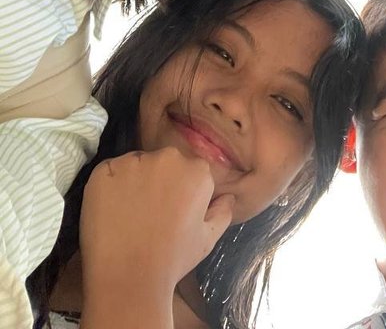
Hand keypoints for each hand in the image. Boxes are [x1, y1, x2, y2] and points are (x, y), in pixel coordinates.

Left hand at [80, 148, 234, 301]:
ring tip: (128, 214)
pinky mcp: (104, 171)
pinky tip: (110, 210)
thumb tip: (228, 197)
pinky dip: (109, 186)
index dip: (179, 191)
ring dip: (134, 181)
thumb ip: (222, 212)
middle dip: (158, 181)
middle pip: (163, 162)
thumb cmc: (172, 260)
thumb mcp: (207, 239)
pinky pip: (108, 171)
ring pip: (136, 165)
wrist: (127, 279)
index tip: (171, 211)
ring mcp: (134, 162)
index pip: (188, 169)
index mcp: (197, 170)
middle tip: (149, 213)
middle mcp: (168, 158)